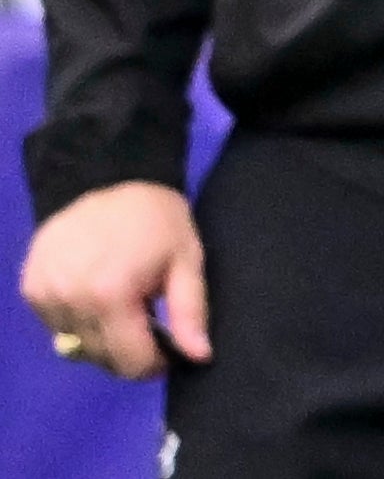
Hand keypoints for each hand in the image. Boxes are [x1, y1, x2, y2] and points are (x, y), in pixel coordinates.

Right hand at [21, 182, 208, 379]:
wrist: (108, 175)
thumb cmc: (156, 219)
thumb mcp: (187, 259)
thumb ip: (190, 312)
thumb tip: (198, 356)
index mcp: (111, 295)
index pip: (129, 361)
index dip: (154, 364)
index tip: (168, 351)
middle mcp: (70, 300)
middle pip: (101, 358)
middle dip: (129, 351)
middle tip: (148, 322)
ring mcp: (43, 295)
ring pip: (76, 346)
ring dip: (102, 337)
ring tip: (122, 303)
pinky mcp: (29, 288)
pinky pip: (56, 326)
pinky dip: (77, 321)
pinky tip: (95, 294)